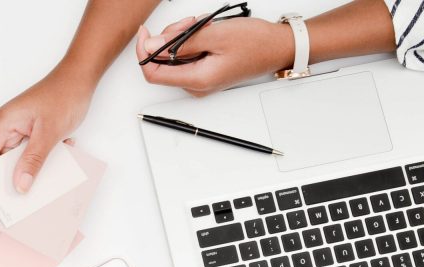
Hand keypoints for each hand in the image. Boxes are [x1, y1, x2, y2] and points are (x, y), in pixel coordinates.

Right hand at [0, 68, 93, 191]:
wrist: (79, 78)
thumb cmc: (63, 94)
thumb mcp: (48, 133)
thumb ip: (32, 160)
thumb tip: (19, 184)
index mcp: (2, 123)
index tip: (3, 196)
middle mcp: (5, 126)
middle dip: (13, 177)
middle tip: (28, 191)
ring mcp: (17, 129)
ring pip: (16, 159)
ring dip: (31, 168)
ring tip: (48, 171)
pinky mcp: (29, 131)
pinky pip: (28, 153)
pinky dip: (41, 158)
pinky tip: (58, 155)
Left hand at [136, 17, 293, 95]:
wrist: (278, 47)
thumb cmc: (255, 43)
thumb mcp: (215, 35)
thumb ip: (180, 42)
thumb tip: (152, 46)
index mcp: (197, 80)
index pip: (153, 73)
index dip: (144, 52)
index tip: (146, 33)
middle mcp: (196, 85)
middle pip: (164, 62)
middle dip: (171, 38)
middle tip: (190, 23)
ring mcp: (201, 81)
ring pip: (175, 57)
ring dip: (183, 37)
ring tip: (203, 26)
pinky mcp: (206, 73)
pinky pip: (187, 57)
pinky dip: (192, 41)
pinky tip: (206, 33)